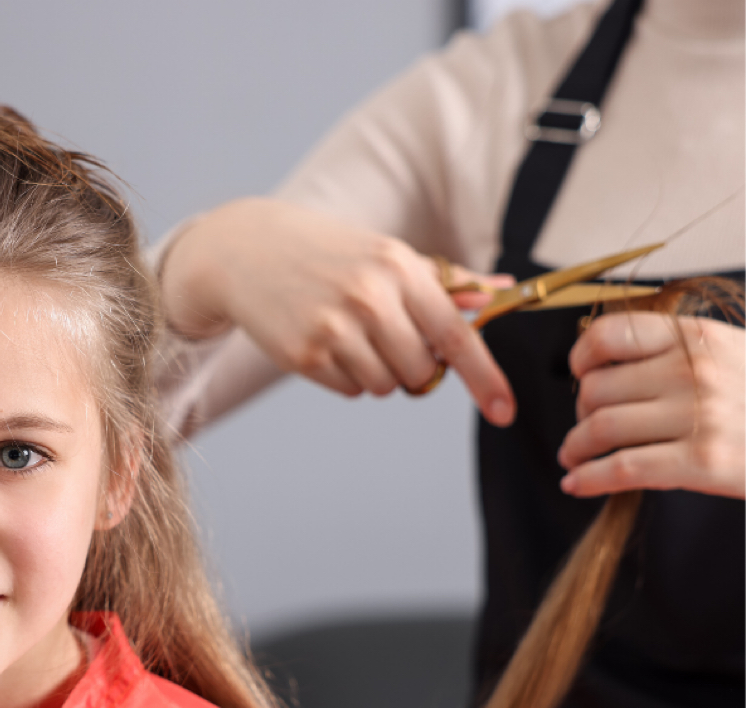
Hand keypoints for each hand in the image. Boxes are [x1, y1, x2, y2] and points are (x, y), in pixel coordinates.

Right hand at [160, 198, 516, 425]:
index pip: (455, 335)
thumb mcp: (388, 254)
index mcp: (400, 267)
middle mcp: (370, 297)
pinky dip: (345, 376)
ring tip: (350, 334)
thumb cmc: (329, 252)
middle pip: (420, 372)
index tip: (505, 411)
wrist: (249, 249)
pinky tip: (324, 341)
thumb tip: (504, 290)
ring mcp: (335, 328)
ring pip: (385, 386)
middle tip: (386, 338)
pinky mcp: (305, 354)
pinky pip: (350, 391)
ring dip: (376, 372)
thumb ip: (448, 280)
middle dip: (412, 366)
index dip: (485, 378)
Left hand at [559, 311, 744, 498]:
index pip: (611, 335)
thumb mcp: (729, 353)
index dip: (581, 356)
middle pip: (597, 388)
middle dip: (579, 412)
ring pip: (602, 428)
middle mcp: (693, 372)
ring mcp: (698, 417)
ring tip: (572, 457)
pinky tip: (576, 483)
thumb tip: (605, 363)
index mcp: (696, 338)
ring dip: (575, 447)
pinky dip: (588, 478)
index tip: (577, 373)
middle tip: (584, 427)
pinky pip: (622, 468)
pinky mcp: (702, 462)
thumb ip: (675, 352)